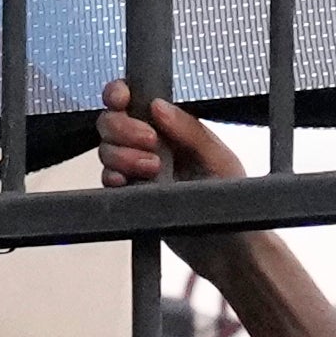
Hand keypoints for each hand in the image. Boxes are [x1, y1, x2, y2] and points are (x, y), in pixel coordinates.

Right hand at [94, 79, 245, 191]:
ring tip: (153, 170)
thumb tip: (159, 106)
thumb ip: (188, 129)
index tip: (122, 99)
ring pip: (106, 150)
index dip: (119, 93)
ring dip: (124, 157)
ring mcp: (136, 168)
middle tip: (150, 142)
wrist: (222, 243)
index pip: (135, 98)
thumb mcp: (216, 156)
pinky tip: (130, 183)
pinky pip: (106, 179)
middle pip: (111, 121)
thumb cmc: (228, 196)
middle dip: (123, 129)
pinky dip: (113, 178)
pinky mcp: (129, 193)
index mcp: (171, 126)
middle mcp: (150, 143)